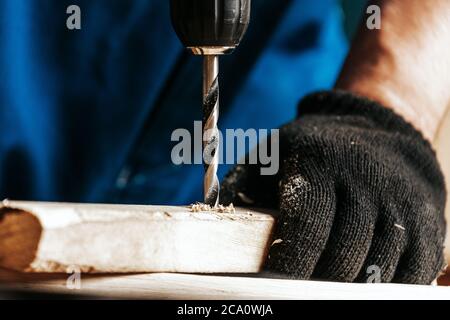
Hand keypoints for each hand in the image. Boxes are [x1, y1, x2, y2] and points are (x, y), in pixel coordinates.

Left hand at [220, 91, 446, 283]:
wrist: (379, 133)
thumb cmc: (313, 151)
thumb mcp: (273, 152)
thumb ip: (241, 184)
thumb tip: (208, 220)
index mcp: (319, 161)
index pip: (306, 223)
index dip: (289, 263)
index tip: (272, 284)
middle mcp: (365, 179)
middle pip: (341, 253)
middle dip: (316, 281)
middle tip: (296, 291)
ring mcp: (401, 202)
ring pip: (377, 266)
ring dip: (348, 287)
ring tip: (324, 287)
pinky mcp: (429, 222)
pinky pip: (413, 271)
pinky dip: (387, 288)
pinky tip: (360, 285)